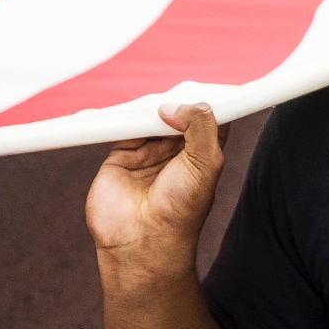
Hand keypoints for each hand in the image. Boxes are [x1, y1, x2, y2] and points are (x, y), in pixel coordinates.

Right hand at [87, 103, 226, 277]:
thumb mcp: (205, 163)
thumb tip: (172, 106)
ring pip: (148, 116)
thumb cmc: (181, 210)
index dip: (206, 100)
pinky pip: (121, 127)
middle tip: (172, 96)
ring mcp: (148, 152)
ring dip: (148, 107)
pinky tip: (128, 111)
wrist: (142, 243)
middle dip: (174, 100)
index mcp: (203, 153)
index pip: (208, 117)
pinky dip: (122, 116)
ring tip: (151, 107)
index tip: (204, 85)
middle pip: (176, 112)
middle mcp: (176, 151)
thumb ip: (199, 126)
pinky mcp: (120, 156)